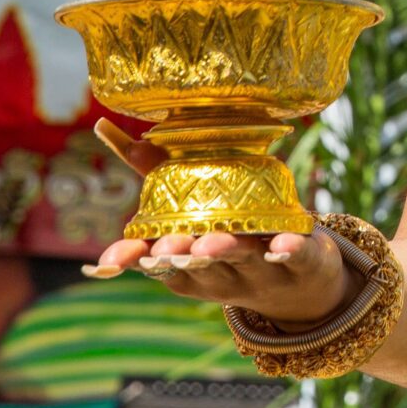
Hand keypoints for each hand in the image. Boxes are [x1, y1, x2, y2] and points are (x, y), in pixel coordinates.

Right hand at [83, 120, 355, 330]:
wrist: (302, 281)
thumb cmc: (235, 232)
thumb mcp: (194, 204)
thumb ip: (153, 168)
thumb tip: (102, 126)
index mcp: (190, 259)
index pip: (155, 261)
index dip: (135, 259)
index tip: (112, 260)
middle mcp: (222, 270)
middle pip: (198, 263)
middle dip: (180, 255)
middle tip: (166, 248)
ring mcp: (264, 269)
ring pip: (244, 259)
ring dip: (226, 252)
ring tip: (210, 243)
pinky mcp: (304, 262)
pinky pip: (297, 256)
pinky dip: (289, 250)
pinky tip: (282, 245)